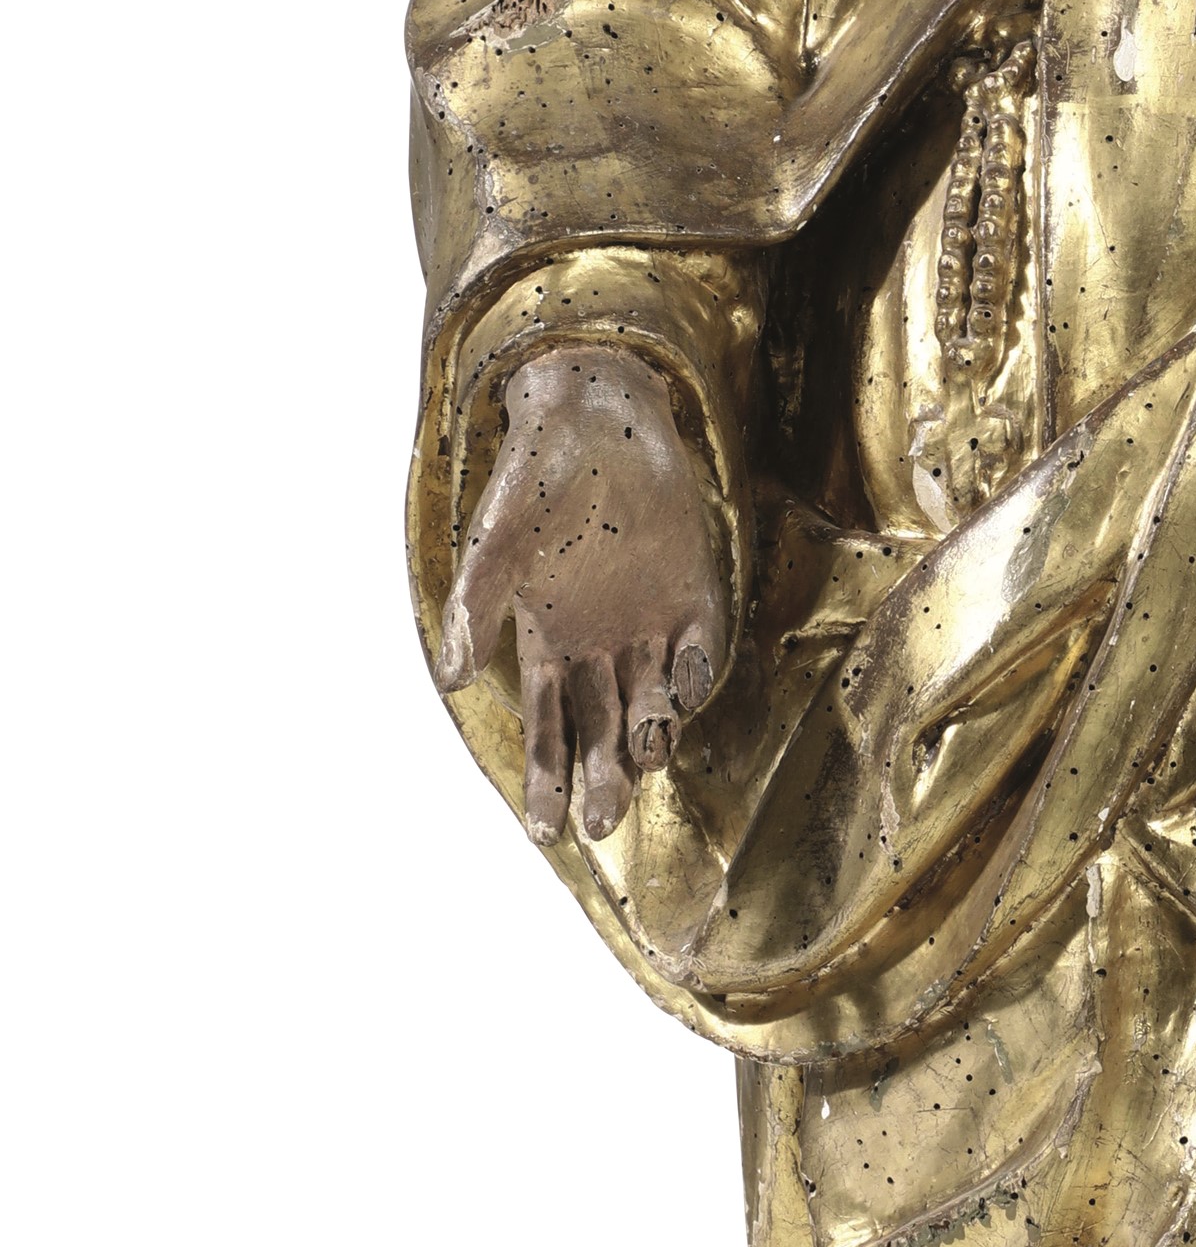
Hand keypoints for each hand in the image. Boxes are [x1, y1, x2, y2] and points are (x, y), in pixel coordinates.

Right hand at [436, 349, 727, 845]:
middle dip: (600, 782)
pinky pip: (698, 648)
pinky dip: (693, 671)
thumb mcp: (496, 540)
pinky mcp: (692, 592)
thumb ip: (475, 604)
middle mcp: (599, 646)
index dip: (546, 785)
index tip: (545, 835)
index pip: (547, 733)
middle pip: (601, 734)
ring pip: (650, 703)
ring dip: (646, 736)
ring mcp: (649, 622)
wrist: (596, 412)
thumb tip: (446, 677)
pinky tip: (682, 688)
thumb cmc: (535, 475)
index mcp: (546, 645)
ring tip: (638, 759)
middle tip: (598, 822)